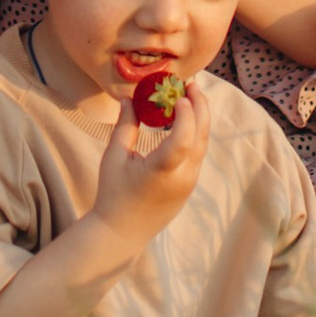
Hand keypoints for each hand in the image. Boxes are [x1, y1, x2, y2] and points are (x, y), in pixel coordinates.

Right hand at [88, 77, 210, 266]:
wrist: (121, 232)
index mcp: (161, 170)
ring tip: (191, 98)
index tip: (180, 95)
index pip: (183, 139)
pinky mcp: (189, 186)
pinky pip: (198, 154)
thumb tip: (128, 98)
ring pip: (202, 145)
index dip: (186, 114)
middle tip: (192, 85)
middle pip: (200, 137)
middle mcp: (181, 177)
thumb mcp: (114, 157)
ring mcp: (189, 183)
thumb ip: (125, 126)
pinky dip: (195, 134)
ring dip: (200, 119)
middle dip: (200, 107)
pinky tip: (186, 121)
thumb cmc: (113, 193)